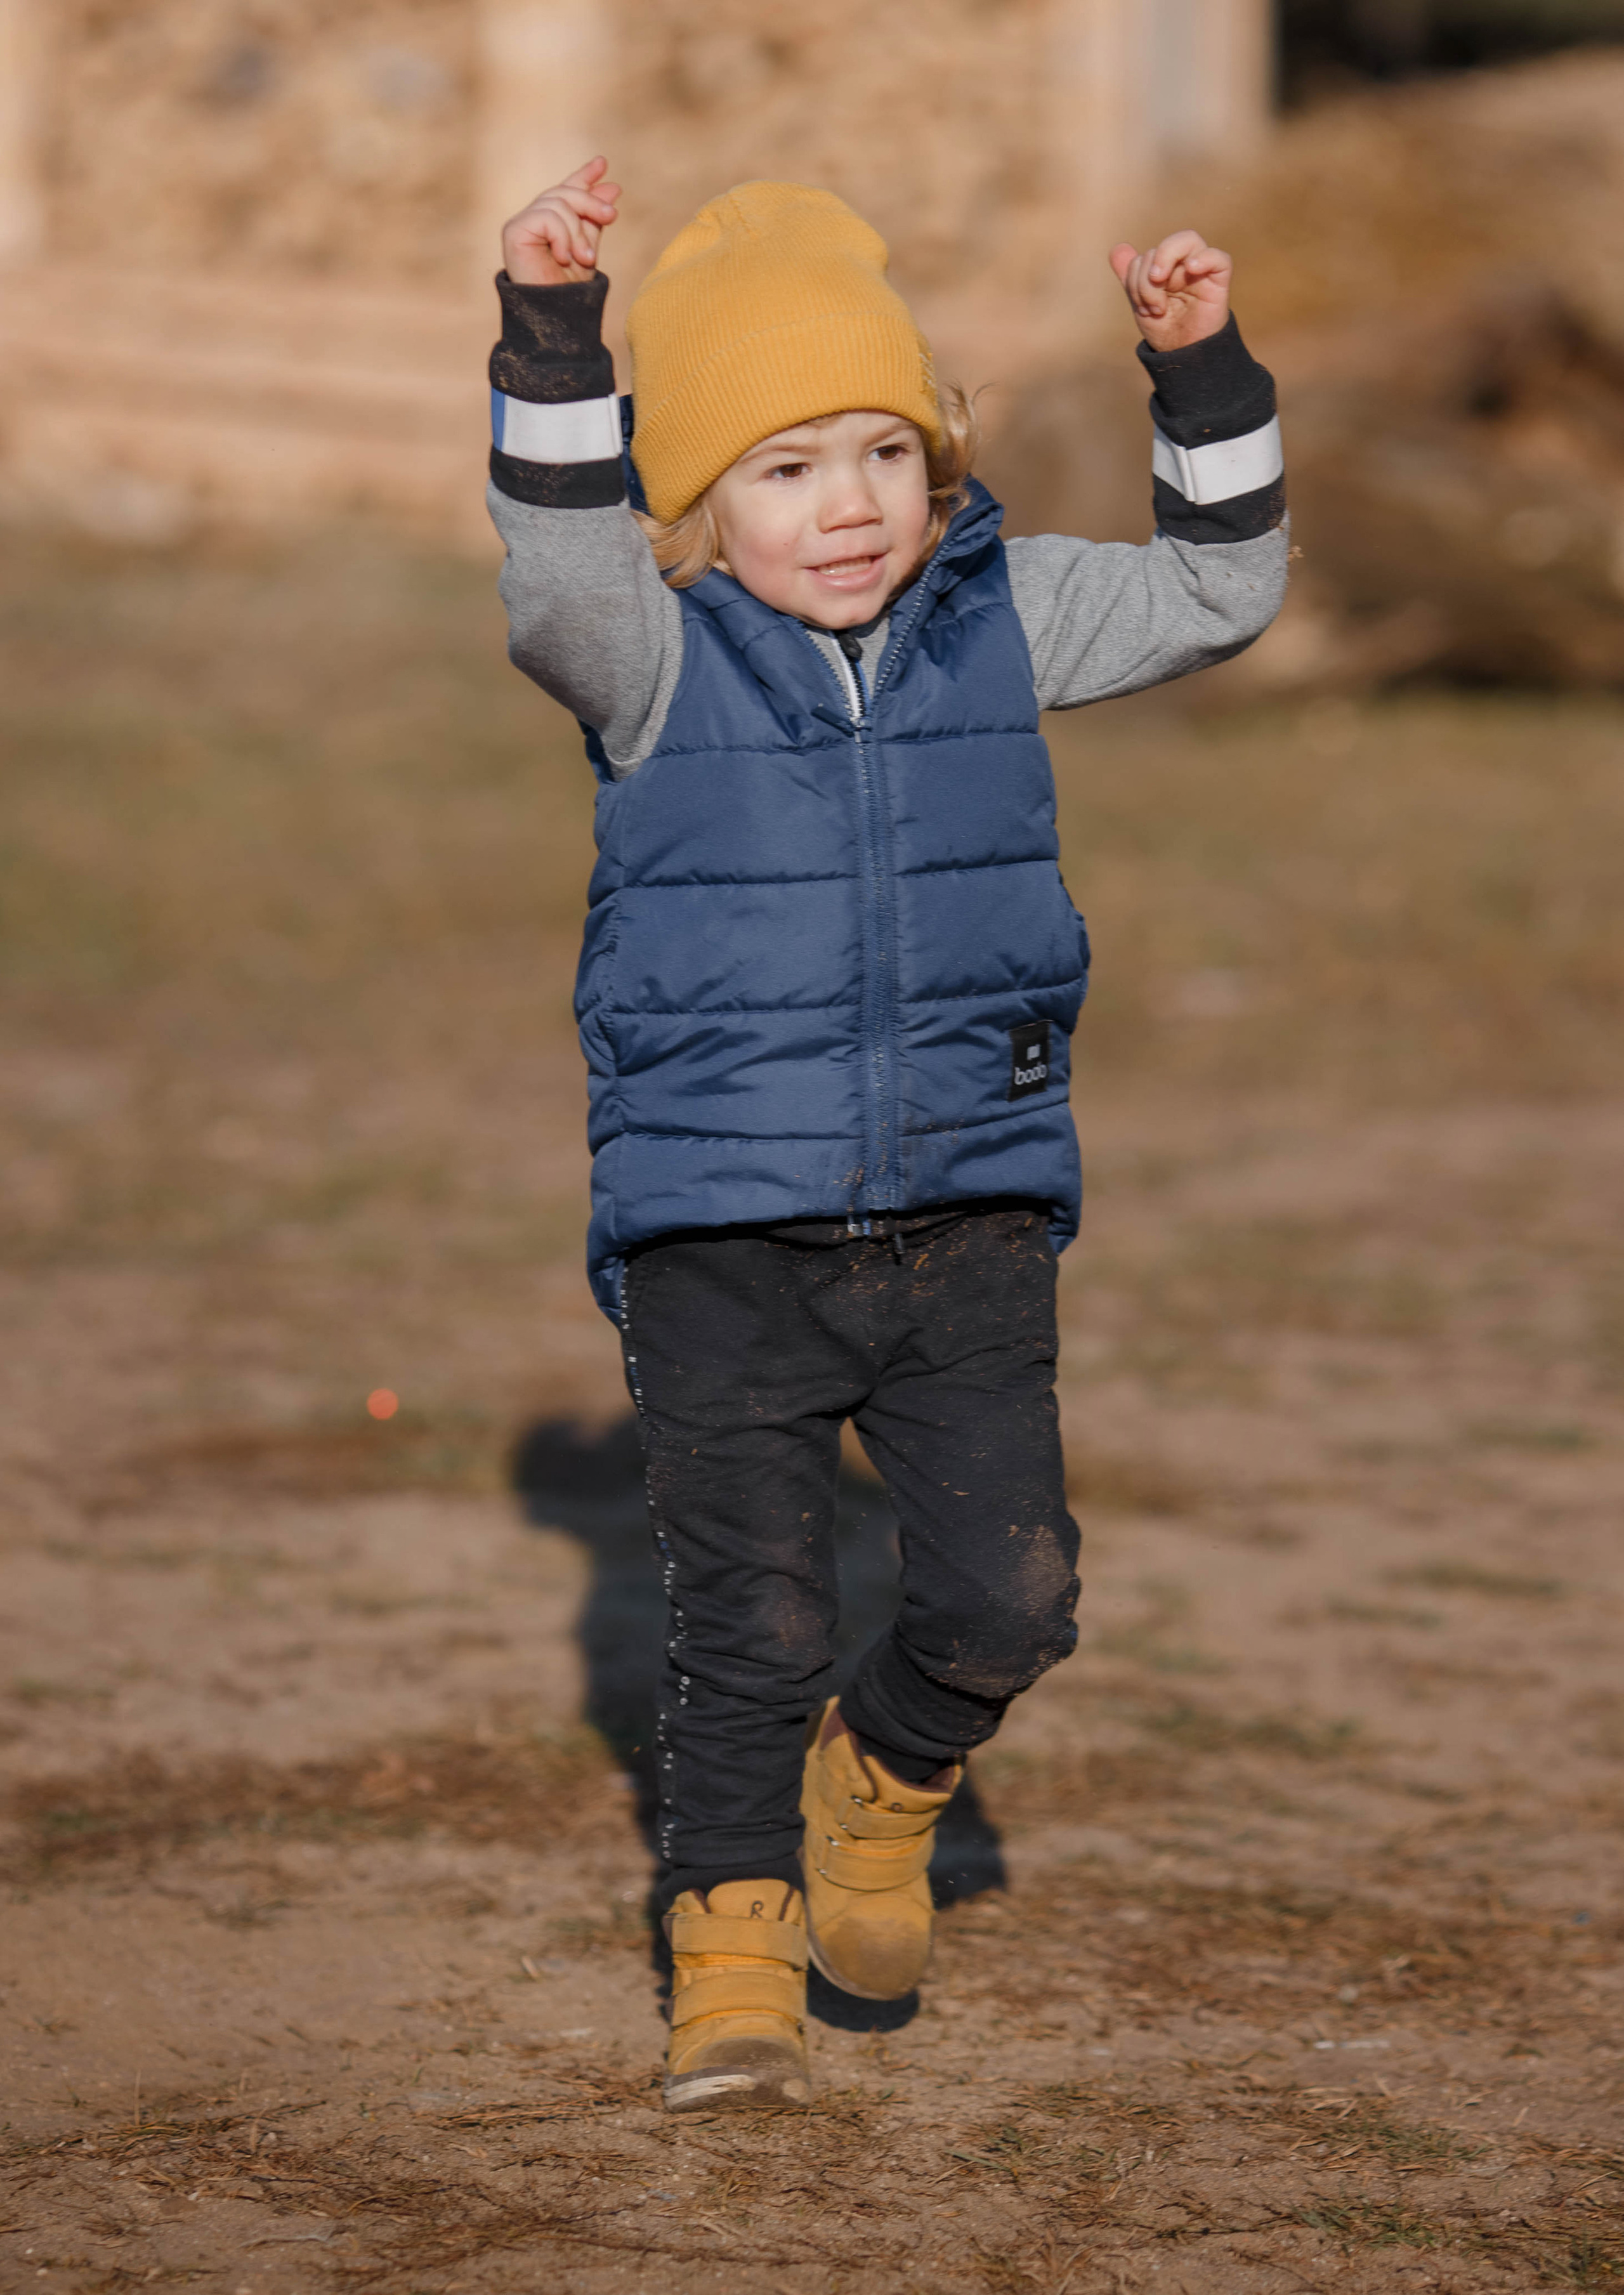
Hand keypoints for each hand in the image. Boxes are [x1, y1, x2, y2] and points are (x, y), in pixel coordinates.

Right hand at [503, 156, 619, 285]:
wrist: (556, 315)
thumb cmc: (570, 289)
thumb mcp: (589, 247)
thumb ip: (595, 219)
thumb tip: (612, 186)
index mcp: (551, 223)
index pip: (566, 191)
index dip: (583, 176)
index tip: (602, 163)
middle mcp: (533, 219)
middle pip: (564, 193)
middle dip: (591, 202)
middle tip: (612, 215)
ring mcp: (521, 223)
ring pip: (558, 204)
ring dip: (577, 232)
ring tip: (585, 258)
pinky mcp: (514, 231)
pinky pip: (547, 217)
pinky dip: (562, 237)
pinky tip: (563, 257)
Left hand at [1109, 230, 1231, 351]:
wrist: (1183, 355)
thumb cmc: (1165, 329)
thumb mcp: (1141, 304)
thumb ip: (1131, 277)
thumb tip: (1117, 249)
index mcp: (1164, 267)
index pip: (1146, 255)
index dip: (1136, 279)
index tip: (1141, 308)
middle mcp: (1182, 263)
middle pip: (1163, 246)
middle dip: (1147, 281)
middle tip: (1152, 307)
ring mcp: (1201, 269)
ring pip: (1188, 240)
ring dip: (1166, 265)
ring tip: (1162, 303)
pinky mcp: (1219, 281)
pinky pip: (1219, 259)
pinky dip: (1205, 258)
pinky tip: (1191, 268)